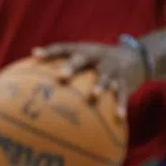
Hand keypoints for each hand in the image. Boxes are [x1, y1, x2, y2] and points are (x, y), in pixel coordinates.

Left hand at [32, 42, 147, 116]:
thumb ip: (63, 68)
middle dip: (72, 66)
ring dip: (100, 85)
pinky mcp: (124, 79)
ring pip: (105, 74)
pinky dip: (120, 104)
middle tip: (61, 76)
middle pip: (82, 58)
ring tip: (94, 96)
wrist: (134, 56)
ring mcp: (111, 66)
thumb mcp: (83, 59)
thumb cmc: (96, 63)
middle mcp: (95, 55)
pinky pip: (122, 93)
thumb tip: (31, 84)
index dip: (49, 51)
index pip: (63, 48)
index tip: (35, 55)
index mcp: (81, 50)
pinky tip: (118, 117)